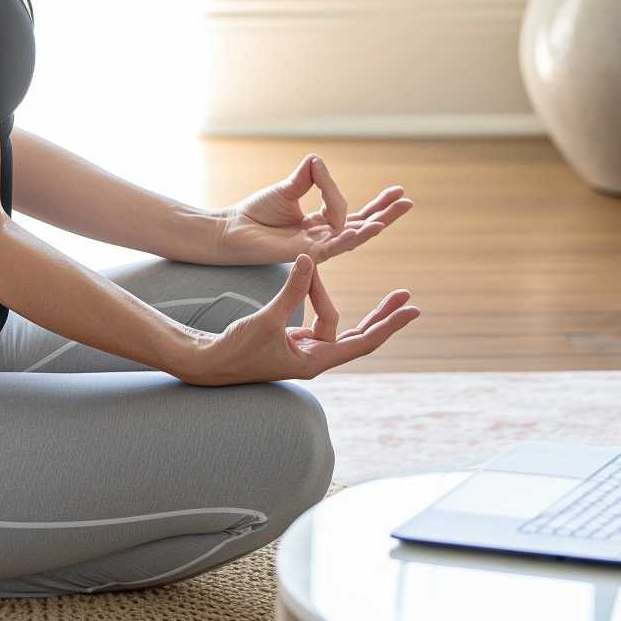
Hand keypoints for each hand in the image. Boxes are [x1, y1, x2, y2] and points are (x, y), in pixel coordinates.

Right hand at [175, 254, 417, 384]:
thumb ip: (292, 290)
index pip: (363, 342)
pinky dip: (322, 301)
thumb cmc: (236, 348)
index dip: (389, 325)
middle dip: (383, 317)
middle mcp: (315, 358)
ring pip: (338, 325)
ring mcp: (305, 350)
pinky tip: (325, 285)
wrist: (207, 363)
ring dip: (354, 307)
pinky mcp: (292, 341)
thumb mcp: (268, 318)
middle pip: (360, 336)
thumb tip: (310, 258)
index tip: (412, 310)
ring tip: (379, 290)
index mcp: (316, 361)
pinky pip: (318, 319)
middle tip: (407, 296)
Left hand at [215, 151, 411, 264]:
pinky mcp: (307, 254)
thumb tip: (319, 160)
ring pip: (351, 237)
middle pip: (361, 225)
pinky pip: (333, 246)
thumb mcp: (287, 188)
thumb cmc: (256, 213)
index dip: (363, 197)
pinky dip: (350, 237)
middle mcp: (322, 236)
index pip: (348, 208)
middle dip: (385, 214)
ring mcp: (316, 247)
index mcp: (319, 222)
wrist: (233, 230)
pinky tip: (366, 229)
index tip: (361, 179)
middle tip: (408, 202)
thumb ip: (308, 177)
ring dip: (372, 227)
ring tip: (391, 217)